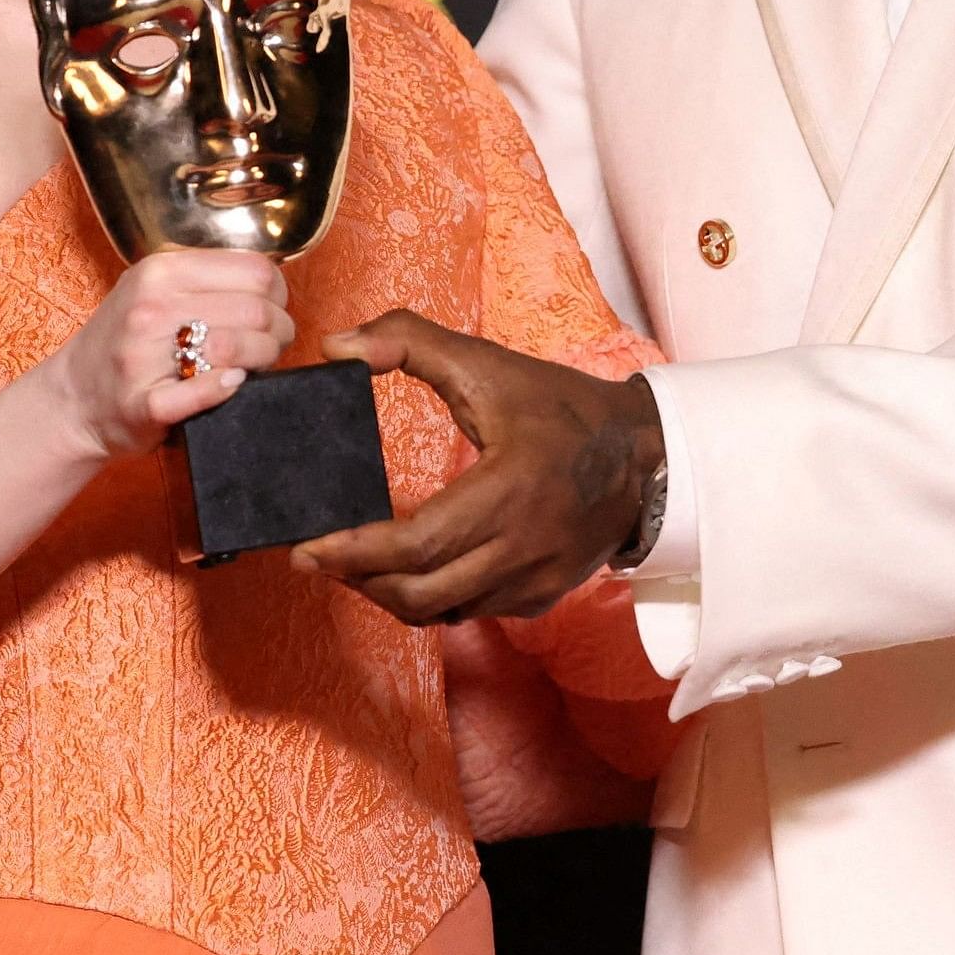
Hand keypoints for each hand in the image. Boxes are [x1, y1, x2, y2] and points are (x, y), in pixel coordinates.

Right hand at [37, 248, 291, 461]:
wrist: (72, 399)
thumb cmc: (124, 342)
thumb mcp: (153, 289)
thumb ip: (204, 278)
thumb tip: (271, 283)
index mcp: (160, 271)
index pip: (256, 270)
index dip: (280, 293)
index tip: (276, 309)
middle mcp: (150, 308)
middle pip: (255, 310)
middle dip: (279, 331)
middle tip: (274, 344)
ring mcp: (143, 357)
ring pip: (238, 348)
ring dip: (263, 360)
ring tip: (256, 365)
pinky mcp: (145, 404)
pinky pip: (206, 390)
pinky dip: (228, 387)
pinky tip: (232, 384)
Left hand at [293, 311, 660, 622]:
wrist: (644, 454)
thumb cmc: (562, 407)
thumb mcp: (488, 364)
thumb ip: (408, 341)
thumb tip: (335, 346)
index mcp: (508, 490)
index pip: (418, 544)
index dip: (356, 553)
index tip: (310, 547)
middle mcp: (522, 547)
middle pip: (420, 592)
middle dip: (358, 580)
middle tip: (316, 558)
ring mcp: (533, 580)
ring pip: (441, 612)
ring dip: (389, 594)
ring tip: (353, 566)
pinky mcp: (540, 596)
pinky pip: (470, 612)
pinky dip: (431, 599)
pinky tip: (409, 572)